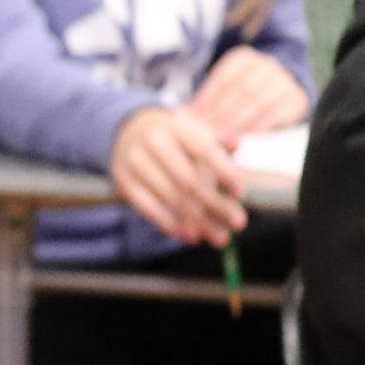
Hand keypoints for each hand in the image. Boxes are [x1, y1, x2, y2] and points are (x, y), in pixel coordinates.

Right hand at [110, 106, 245, 245]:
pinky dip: (171, 225)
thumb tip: (235, 144)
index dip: (224, 172)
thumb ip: (219, 141)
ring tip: (219, 237)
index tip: (239, 193)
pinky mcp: (124, 182)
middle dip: (216, 205)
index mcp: (178, 128)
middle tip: (238, 224)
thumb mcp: (197, 133)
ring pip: (171, 198)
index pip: (205, 151)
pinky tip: (190, 236)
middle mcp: (154, 142)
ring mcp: (136, 162)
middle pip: (188, 180)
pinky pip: (149, 208)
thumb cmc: (177, 139)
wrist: (131, 133)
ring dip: (197, 222)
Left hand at [186, 47, 308, 145]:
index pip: (224, 78)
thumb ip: (207, 100)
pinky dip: (261, 126)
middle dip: (222, 114)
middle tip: (206, 133)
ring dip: (239, 122)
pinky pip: (280, 113)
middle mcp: (267, 66)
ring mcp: (285, 81)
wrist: (278, 92)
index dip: (208, 99)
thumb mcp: (223, 90)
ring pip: (260, 102)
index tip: (193, 119)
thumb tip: (182, 113)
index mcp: (244, 58)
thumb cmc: (238, 95)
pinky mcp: (298, 100)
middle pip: (242, 90)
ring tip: (222, 137)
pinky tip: (246, 137)